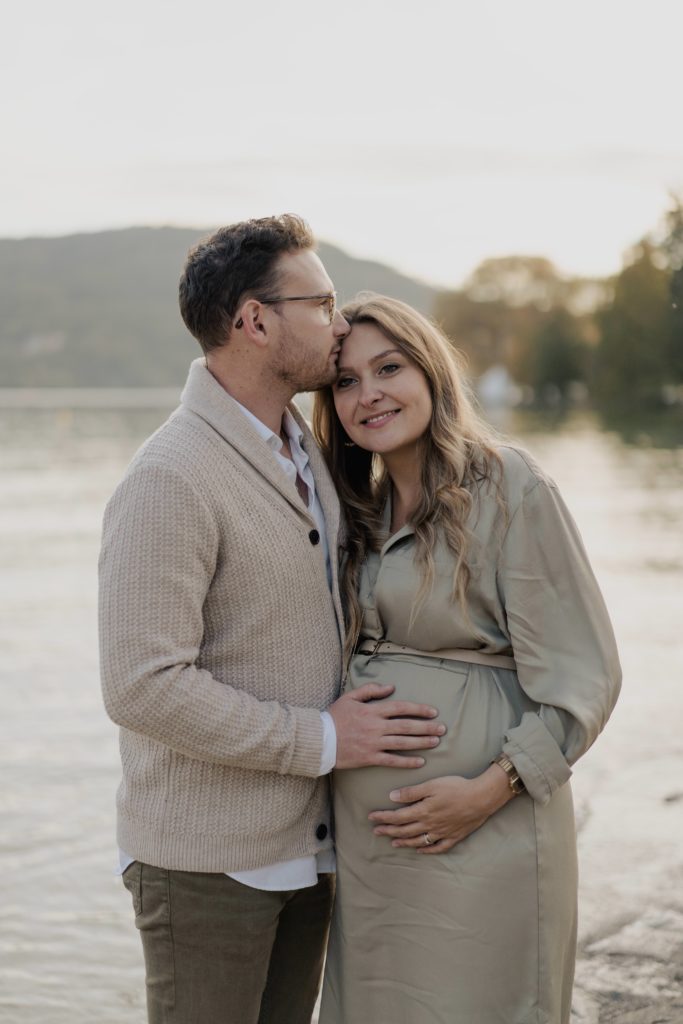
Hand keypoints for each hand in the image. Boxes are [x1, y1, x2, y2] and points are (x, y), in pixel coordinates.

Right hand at [329, 683, 444, 769]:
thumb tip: (391, 687)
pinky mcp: (369, 758)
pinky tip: (420, 761)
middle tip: (442, 728)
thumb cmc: (334, 717)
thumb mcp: (350, 697)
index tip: (433, 712)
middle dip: (426, 727)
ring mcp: (373, 743)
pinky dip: (407, 761)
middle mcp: (376, 726)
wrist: (319, 739)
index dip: (418, 709)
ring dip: (421, 743)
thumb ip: (371, 690)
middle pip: (406, 726)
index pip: (401, 708)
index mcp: (372, 711)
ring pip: (402, 743)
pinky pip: (392, 760)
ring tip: (436, 742)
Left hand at [368, 764, 513, 853]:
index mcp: (423, 812)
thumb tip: (392, 797)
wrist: (481, 798)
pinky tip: (421, 851)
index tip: (371, 818)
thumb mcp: (432, 785)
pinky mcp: (454, 836)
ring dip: (404, 842)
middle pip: (405, 831)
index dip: (383, 818)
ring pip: (418, 841)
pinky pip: (438, 847)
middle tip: (376, 832)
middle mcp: (430, 825)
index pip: (398, 817)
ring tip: (393, 843)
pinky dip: (427, 850)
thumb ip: (412, 792)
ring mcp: (442, 833)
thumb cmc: (456, 787)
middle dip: (389, 831)